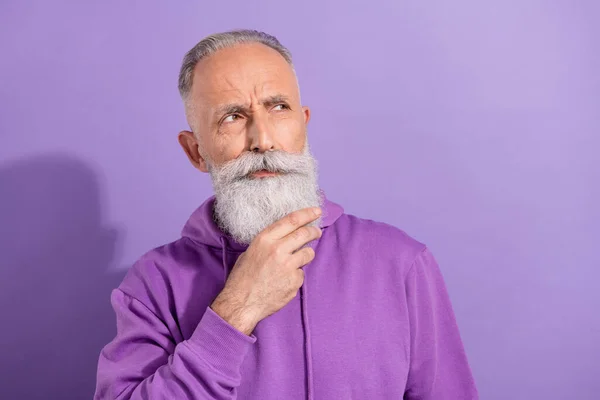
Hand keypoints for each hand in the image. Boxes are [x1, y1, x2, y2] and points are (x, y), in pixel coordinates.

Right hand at [210, 207, 321, 334]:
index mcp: (265, 239)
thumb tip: (287, 237)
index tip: (316, 211)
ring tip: (294, 261)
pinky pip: (301, 273)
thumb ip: (270, 242)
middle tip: (317, 232)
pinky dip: (295, 276)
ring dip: (305, 255)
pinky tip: (283, 281)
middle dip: (314, 231)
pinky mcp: (294, 281)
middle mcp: (278, 250)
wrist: (242, 303)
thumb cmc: (243, 278)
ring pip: (308, 253)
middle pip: (305, 234)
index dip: (307, 214)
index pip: (292, 220)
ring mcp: (288, 266)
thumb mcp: (251, 251)